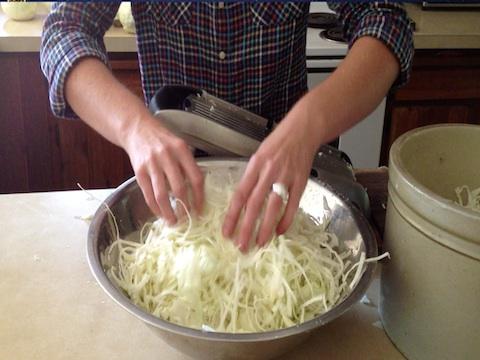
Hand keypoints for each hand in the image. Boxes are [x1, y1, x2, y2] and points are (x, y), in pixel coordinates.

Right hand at [123, 115, 203, 224]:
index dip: (199, 197)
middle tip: (187, 219)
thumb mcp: (179, 146)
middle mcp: (167, 156)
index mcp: (181, 150)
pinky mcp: (139, 171)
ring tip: (173, 221)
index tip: (200, 209)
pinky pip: (148, 193)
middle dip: (184, 208)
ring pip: (162, 194)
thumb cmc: (162, 139)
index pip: (196, 177)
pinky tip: (160, 213)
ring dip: (168, 212)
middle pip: (179, 188)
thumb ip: (188, 165)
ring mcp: (151, 164)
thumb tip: (197, 191)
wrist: (137, 129)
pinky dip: (155, 207)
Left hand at [222, 110, 317, 250]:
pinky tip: (280, 232)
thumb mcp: (258, 155)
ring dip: (266, 227)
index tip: (226, 232)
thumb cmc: (278, 142)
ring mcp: (286, 177)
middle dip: (247, 227)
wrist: (303, 130)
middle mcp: (269, 172)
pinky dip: (287, 219)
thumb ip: (251, 176)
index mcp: (255, 165)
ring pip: (273, 207)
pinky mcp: (301, 181)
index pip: (240, 194)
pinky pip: (293, 204)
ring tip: (260, 243)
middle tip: (241, 245)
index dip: (232, 215)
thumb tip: (243, 201)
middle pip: (255, 204)